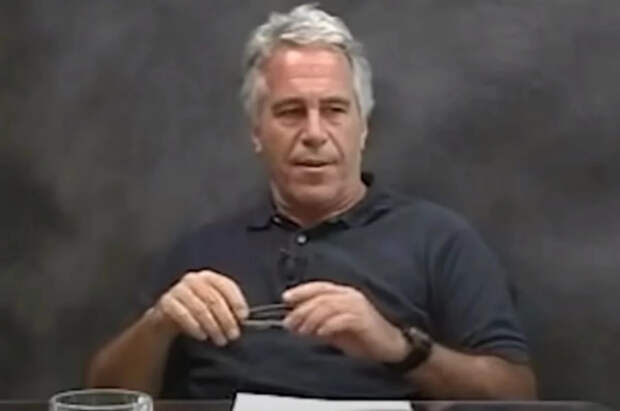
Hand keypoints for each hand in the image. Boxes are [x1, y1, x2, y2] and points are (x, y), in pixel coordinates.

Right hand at [152, 270, 248, 345]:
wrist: (167, 317)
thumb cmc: (196, 310)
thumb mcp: (213, 305)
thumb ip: (228, 307)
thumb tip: (242, 319)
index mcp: (208, 277)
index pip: (226, 285)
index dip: (237, 301)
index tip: (243, 318)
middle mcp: (192, 279)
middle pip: (214, 299)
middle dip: (226, 319)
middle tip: (233, 335)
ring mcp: (178, 290)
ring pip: (200, 308)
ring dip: (212, 326)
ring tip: (220, 340)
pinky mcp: (166, 303)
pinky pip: (182, 314)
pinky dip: (194, 326)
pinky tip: (202, 336)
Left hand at [282, 281, 408, 362]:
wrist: (390, 347)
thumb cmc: (363, 337)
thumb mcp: (335, 329)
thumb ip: (318, 323)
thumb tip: (295, 323)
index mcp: (344, 293)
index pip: (319, 287)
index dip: (301, 291)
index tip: (285, 298)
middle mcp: (350, 295)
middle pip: (320, 297)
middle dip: (302, 310)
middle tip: (290, 323)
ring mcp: (358, 306)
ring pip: (328, 306)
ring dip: (312, 319)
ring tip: (303, 331)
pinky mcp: (364, 319)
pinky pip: (341, 319)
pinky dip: (328, 326)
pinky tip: (320, 333)